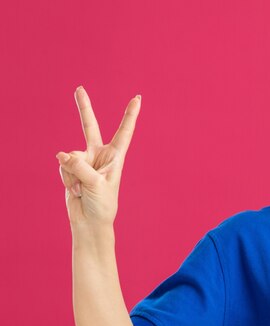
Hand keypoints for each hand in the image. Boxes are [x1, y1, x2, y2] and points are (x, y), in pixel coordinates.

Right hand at [56, 86, 140, 228]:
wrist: (90, 222)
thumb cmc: (102, 205)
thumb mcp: (95, 184)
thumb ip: (79, 166)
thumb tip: (60, 154)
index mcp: (116, 157)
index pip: (124, 132)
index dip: (130, 115)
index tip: (138, 98)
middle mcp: (100, 155)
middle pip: (90, 127)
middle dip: (84, 108)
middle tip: (79, 88)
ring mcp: (84, 161)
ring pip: (70, 156)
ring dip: (73, 175)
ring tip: (83, 189)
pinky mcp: (71, 169)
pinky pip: (62, 167)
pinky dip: (67, 179)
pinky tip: (75, 190)